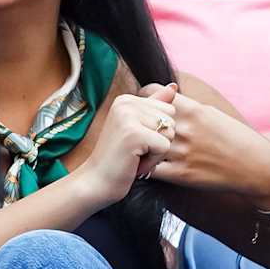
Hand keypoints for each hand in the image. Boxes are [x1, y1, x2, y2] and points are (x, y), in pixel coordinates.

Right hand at [75, 88, 174, 205]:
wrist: (95, 182)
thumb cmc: (118, 159)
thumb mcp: (138, 129)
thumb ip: (155, 107)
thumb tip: (174, 86)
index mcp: (126, 99)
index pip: (167, 110)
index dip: (157, 132)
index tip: (135, 142)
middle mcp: (126, 103)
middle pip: (170, 120)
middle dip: (160, 141)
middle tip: (135, 151)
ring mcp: (128, 117)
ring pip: (169, 133)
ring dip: (156, 152)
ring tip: (134, 157)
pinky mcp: (134, 134)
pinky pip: (164, 146)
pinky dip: (153, 161)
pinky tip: (135, 163)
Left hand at [137, 83, 269, 198]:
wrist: (255, 167)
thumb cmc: (236, 138)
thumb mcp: (213, 114)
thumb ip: (188, 107)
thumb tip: (167, 97)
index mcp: (193, 110)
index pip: (153, 93)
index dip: (144, 96)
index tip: (142, 101)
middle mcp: (185, 129)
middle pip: (144, 117)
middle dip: (138, 119)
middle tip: (134, 123)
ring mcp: (182, 153)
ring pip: (145, 143)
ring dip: (140, 143)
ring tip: (137, 144)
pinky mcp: (181, 174)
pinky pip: (151, 168)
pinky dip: (145, 165)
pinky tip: (146, 163)